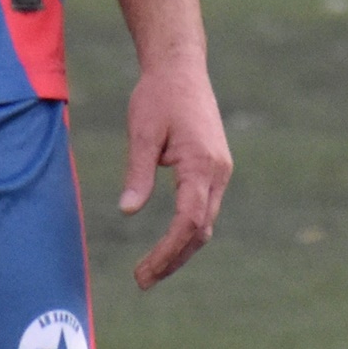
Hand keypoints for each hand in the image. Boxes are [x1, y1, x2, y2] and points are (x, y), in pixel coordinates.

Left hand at [119, 57, 232, 288]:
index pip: (188, 222)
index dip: (167, 252)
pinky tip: (168, 242)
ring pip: (205, 222)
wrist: (181, 67)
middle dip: (173, 259)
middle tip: (142, 281)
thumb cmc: (158, 95)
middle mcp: (218, 171)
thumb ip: (137, 172)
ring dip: (181, 248)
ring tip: (150, 270)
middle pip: (200, 230)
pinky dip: (187, 230)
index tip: (143, 272)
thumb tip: (127, 211)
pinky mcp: (215, 166)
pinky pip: (204, 207)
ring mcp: (220, 169)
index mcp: (201, 163)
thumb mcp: (141, 131)